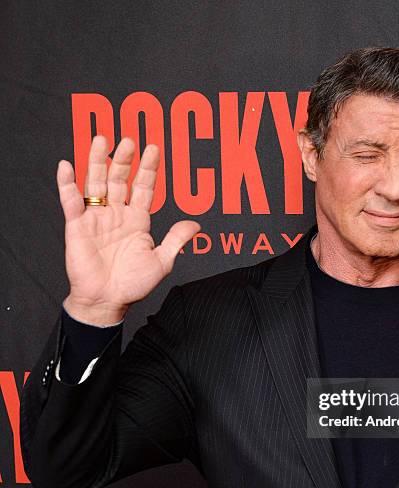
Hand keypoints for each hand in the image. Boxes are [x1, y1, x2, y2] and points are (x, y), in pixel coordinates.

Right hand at [58, 135, 199, 324]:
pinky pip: (71, 201)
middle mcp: (117, 214)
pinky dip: (67, 184)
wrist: (108, 300)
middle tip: (129, 141)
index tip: (153, 149)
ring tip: (102, 140)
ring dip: (97, 162)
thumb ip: (176, 240)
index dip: (148, 168)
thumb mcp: (162, 261)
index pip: (143, 187)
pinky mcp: (77, 226)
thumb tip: (196, 224)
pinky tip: (67, 165)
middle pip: (120, 179)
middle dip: (125, 160)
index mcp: (138, 220)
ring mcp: (96, 218)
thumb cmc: (134, 283)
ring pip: (96, 183)